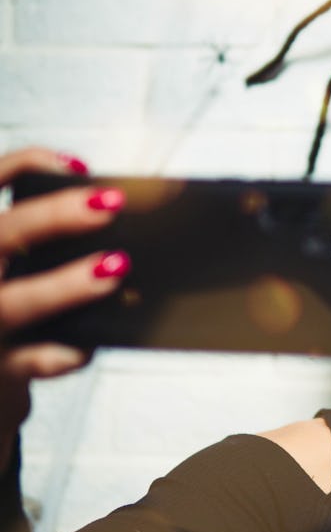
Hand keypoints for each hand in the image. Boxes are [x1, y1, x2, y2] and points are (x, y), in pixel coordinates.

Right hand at [0, 148, 128, 468]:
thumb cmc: (21, 306)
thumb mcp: (23, 261)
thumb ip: (49, 241)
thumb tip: (119, 212)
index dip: (27, 164)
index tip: (81, 165)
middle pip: (1, 235)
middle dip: (54, 217)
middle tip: (111, 205)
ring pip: (11, 302)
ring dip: (64, 285)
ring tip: (115, 268)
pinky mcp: (0, 367)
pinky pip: (29, 361)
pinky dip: (61, 354)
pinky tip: (86, 347)